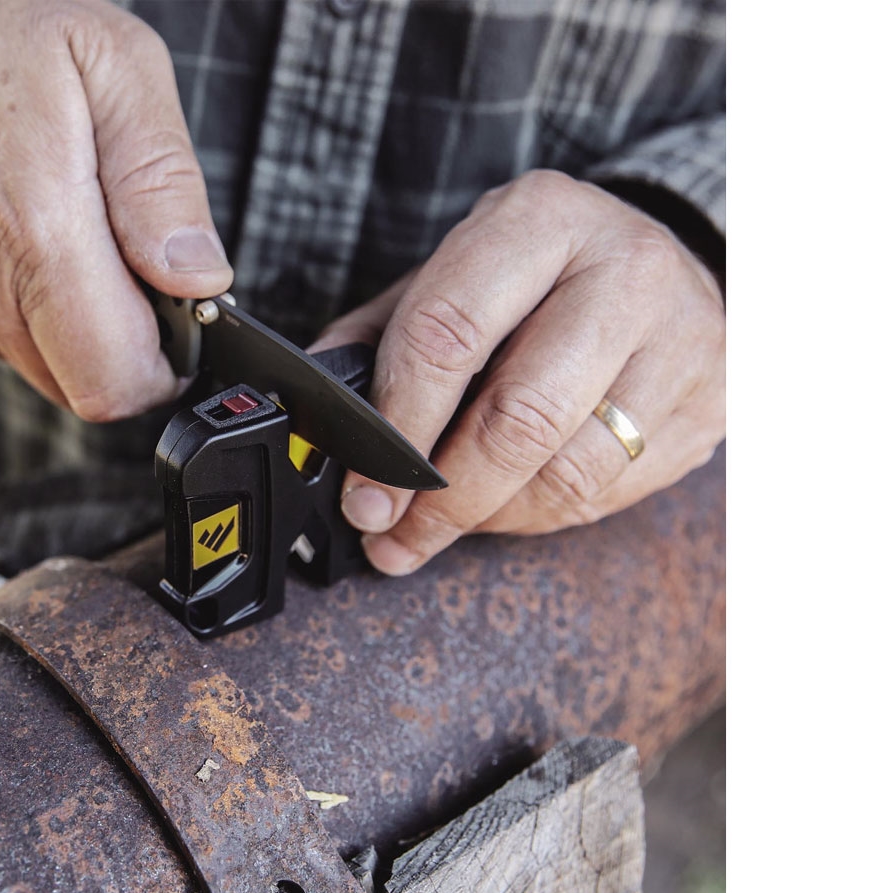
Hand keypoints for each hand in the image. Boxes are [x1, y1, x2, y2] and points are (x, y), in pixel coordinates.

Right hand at [0, 0, 231, 418]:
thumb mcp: (118, 68)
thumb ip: (164, 185)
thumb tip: (196, 278)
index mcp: (35, 231)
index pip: (113, 382)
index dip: (163, 371)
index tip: (180, 328)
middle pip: (77, 384)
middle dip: (122, 346)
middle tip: (131, 266)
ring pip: (35, 361)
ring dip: (72, 321)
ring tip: (70, 225)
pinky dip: (22, 301)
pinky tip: (20, 227)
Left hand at [311, 170, 724, 574]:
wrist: (661, 260)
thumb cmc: (537, 272)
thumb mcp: (454, 272)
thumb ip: (382, 337)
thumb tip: (322, 420)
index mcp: (540, 220)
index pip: (449, 335)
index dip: (395, 429)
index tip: (362, 488)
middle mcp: (625, 272)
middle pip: (519, 417)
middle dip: (442, 497)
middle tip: (393, 533)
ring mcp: (682, 341)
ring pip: (568, 472)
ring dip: (487, 518)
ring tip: (439, 528)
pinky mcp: (710, 404)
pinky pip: (606, 494)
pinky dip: (537, 517)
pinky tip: (502, 507)